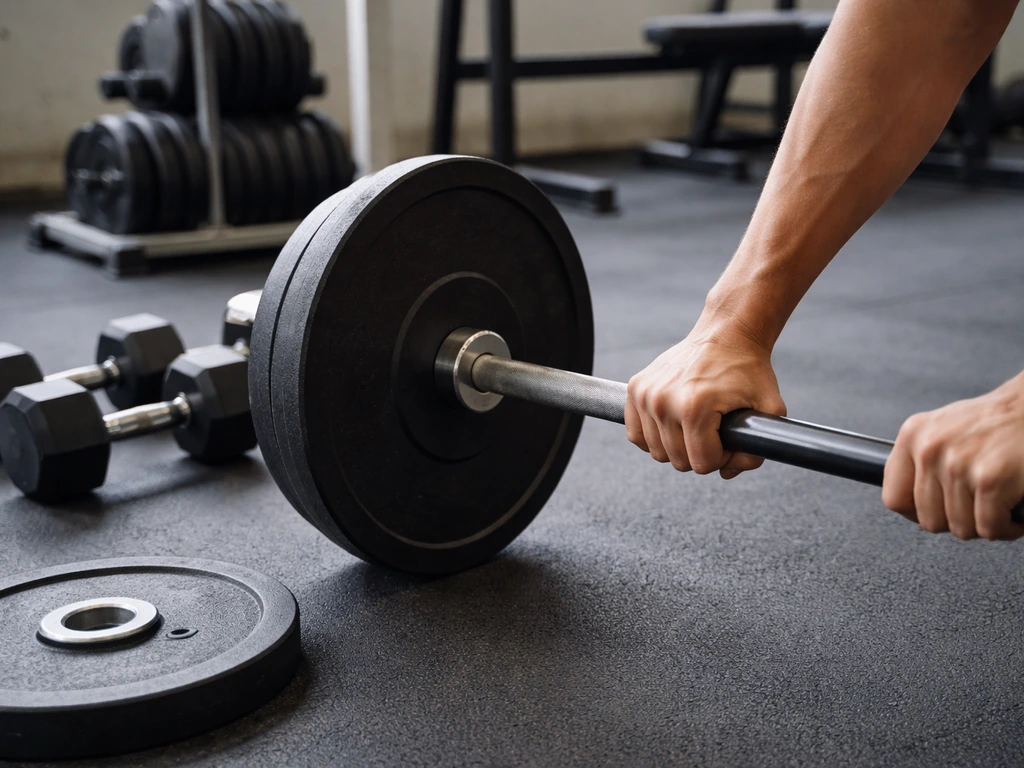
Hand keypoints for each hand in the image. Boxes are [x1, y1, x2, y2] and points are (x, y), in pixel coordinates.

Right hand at [625, 318, 786, 477]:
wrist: (725, 334)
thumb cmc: (747, 369)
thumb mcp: (770, 409)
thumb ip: (756, 451)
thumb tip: (728, 473)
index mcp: (695, 407)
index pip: (702, 464)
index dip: (722, 457)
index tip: (729, 438)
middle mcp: (664, 401)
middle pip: (677, 460)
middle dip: (700, 453)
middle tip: (714, 432)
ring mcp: (645, 394)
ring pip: (656, 451)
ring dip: (677, 445)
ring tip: (696, 425)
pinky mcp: (635, 388)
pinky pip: (636, 435)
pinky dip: (653, 437)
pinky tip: (672, 425)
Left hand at [883, 373, 1023, 539]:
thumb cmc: (995, 422)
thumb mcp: (942, 431)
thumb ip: (922, 465)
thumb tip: (913, 513)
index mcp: (913, 435)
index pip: (893, 498)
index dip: (916, 515)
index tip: (934, 514)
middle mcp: (930, 448)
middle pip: (929, 521)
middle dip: (958, 521)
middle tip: (977, 506)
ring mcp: (957, 465)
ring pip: (961, 529)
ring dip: (985, 524)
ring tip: (997, 503)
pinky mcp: (989, 479)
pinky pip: (989, 529)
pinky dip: (1006, 528)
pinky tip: (1013, 511)